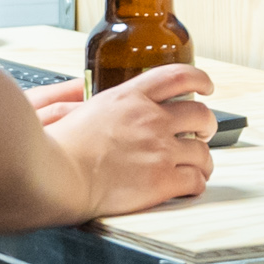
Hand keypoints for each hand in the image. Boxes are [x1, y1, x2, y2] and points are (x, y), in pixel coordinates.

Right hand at [54, 64, 217, 215]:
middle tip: (204, 132)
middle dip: (207, 125)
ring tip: (199, 167)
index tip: (206, 86)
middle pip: (200, 114)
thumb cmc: (58, 148)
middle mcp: (151, 119)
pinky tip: (190, 186)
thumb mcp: (77, 108)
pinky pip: (195, 180)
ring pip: (202, 151)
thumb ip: (98, 103)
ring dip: (204, 160)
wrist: (56, 176)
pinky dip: (197, 184)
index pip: (178, 76)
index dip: (199, 79)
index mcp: (130, 98)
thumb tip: (93, 97)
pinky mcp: (162, 180)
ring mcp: (160, 150)